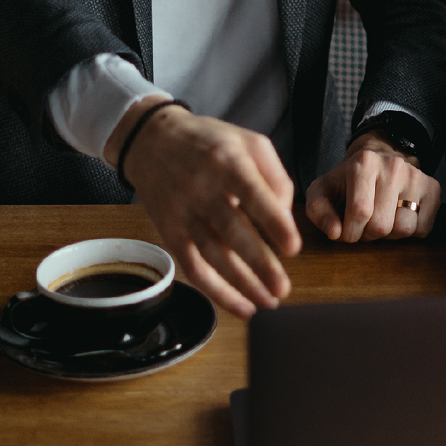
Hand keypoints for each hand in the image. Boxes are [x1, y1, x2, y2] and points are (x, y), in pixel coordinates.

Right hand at [107, 95, 300, 320]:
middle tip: (282, 288)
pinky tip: (240, 304)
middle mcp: (202, 188)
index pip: (253, 194)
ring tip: (268, 301)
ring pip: (213, 256)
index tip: (293, 247)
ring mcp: (183, 212)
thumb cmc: (210, 142)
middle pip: (232, 232)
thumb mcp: (249, 142)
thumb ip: (275, 175)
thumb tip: (285, 215)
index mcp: (227, 161)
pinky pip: (193, 268)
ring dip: (241, 284)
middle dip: (259, 264)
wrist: (152, 140)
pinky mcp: (170, 232)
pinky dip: (216, 291)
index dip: (273, 222)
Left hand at [303, 132, 440, 241]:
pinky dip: (410, 232)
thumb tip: (335, 233)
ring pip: (404, 229)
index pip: (360, 212)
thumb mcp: (323, 191)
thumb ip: (318, 211)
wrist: (379, 160)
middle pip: (382, 225)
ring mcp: (416, 176)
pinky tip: (399, 216)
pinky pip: (423, 229)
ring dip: (389, 235)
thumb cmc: (347, 182)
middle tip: (364, 224)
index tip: (346, 229)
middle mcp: (394, 166)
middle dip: (368, 235)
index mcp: (364, 163)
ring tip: (382, 219)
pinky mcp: (433, 189)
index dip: (350, 232)